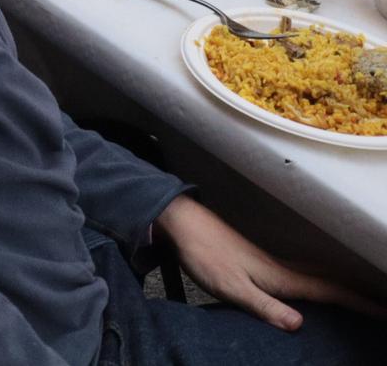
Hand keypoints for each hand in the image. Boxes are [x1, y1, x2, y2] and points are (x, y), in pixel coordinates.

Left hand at [155, 195, 386, 330]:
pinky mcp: (262, 263)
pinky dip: (323, 282)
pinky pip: (305, 274)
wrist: (184, 225)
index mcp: (282, 278)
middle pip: (332, 282)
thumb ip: (265, 307)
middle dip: (359, 294)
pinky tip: (318, 287)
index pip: (331, 292)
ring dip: (343, 287)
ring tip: (361, 298)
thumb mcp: (232, 288)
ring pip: (319, 276)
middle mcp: (284, 269)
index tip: (385, 312)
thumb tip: (300, 325)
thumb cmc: (205, 255)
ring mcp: (273, 264)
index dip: (359, 303)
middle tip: (382, 306)